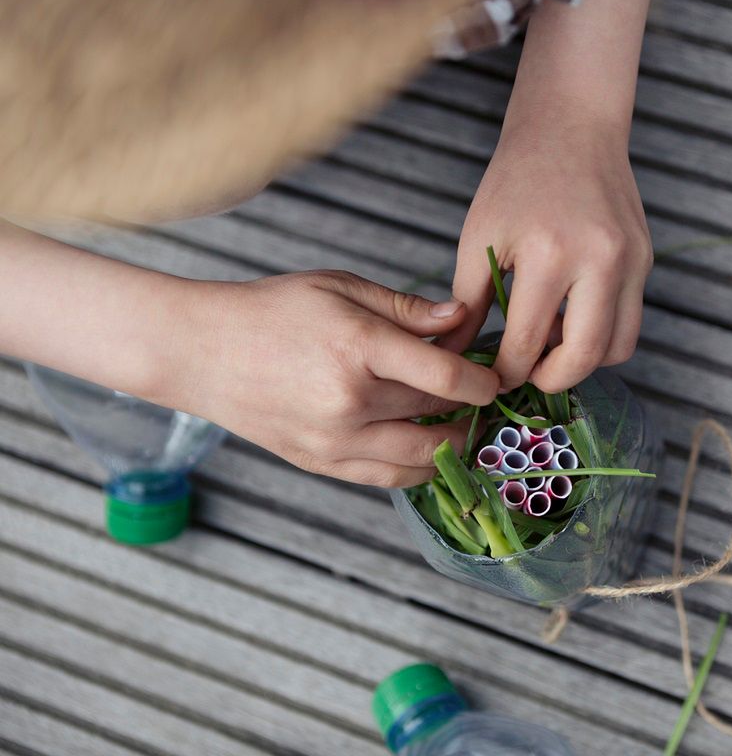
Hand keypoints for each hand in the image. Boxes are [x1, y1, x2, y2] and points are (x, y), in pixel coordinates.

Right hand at [171, 270, 498, 487]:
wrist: (199, 352)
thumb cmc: (272, 311)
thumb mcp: (341, 289)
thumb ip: (406, 309)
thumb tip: (461, 320)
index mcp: (357, 348)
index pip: (446, 378)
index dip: (484, 382)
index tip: (496, 378)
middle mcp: (349, 401)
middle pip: (436, 412)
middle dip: (469, 404)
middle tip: (482, 391)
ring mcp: (333, 440)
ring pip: (421, 457)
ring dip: (454, 443)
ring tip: (465, 422)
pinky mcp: (320, 464)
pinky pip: (389, 478)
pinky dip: (420, 467)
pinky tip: (432, 447)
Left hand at [445, 120, 652, 392]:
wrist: (571, 128)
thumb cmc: (516, 180)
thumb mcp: (481, 237)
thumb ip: (468, 302)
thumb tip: (452, 357)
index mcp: (550, 253)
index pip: (528, 342)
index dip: (506, 372)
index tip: (493, 379)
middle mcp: (600, 261)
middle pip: (584, 358)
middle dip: (550, 380)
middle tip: (526, 374)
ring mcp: (632, 262)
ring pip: (618, 348)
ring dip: (583, 360)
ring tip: (551, 342)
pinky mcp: (645, 260)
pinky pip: (630, 321)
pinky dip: (601, 334)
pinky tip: (570, 316)